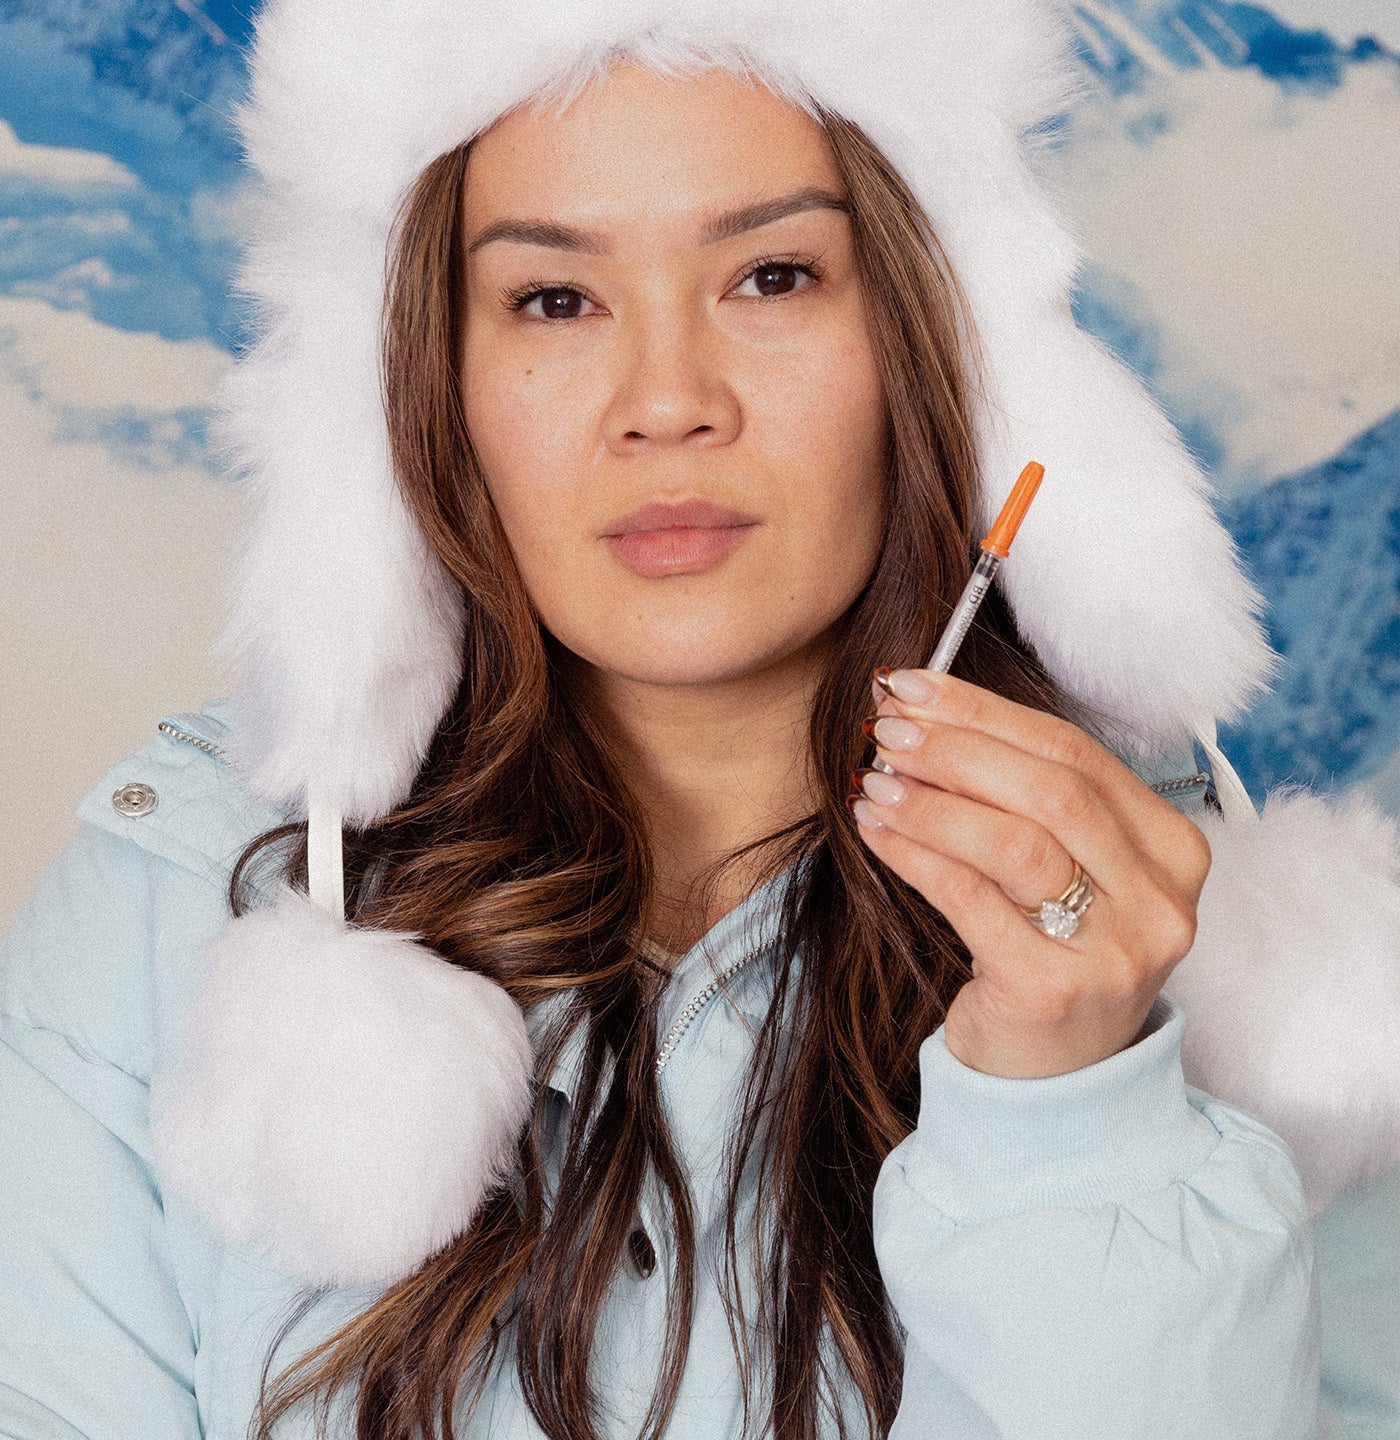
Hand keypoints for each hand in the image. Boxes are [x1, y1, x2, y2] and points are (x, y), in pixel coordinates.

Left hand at [849, 668, 1210, 1078]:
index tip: (915, 686)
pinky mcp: (1051, 992)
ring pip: (1017, 843)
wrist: (1058, 1078)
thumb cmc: (1053, 951)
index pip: (1077, 753)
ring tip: (875, 781)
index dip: (988, 712)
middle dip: (959, 747)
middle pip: (1053, 791)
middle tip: (888, 727)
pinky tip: (876, 831)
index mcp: (1172, 850)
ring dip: (933, 801)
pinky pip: (970, 900)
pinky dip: (914, 855)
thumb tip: (925, 712)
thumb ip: (1025, 795)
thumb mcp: (1068, 869)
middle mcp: (1158, 900)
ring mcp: (1113, 951)